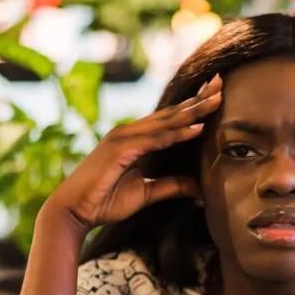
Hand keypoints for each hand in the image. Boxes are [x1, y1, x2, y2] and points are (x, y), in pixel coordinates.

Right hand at [46, 74, 221, 229]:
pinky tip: (198, 128)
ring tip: (217, 99)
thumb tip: (199, 189)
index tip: (216, 95)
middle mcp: (130, 132)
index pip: (170, 120)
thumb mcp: (147, 194)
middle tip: (221, 83)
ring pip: (166, 122)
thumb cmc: (105, 201)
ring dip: (193, 110)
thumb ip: (171, 187)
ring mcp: (124, 138)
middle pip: (171, 114)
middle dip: (197, 99)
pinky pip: (156, 140)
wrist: (73, 211)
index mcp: (136, 140)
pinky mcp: (120, 149)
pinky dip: (177, 134)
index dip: (193, 107)